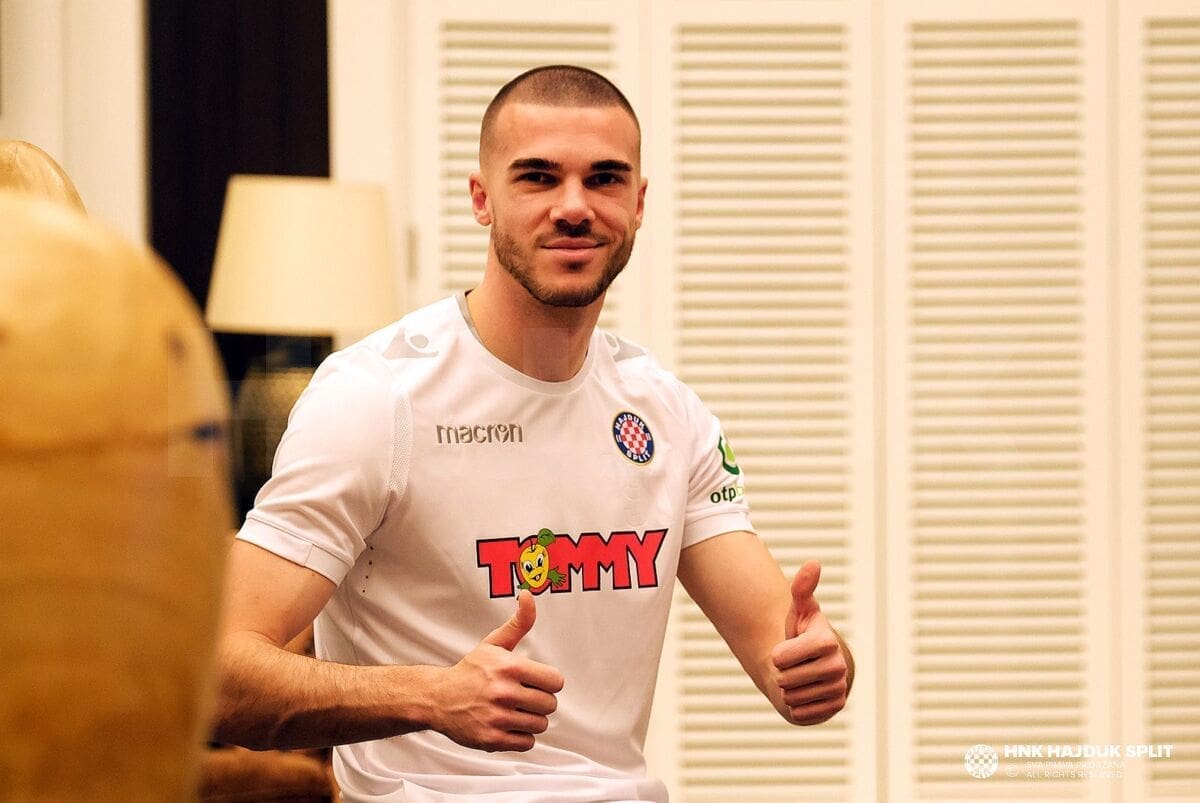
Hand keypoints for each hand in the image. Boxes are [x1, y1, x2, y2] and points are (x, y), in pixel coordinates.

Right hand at [431, 591, 564, 751]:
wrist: (438, 698)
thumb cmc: (470, 671)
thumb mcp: (494, 643)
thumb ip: (519, 622)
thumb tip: (528, 595)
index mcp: (509, 667)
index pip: (556, 681)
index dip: (548, 681)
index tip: (536, 681)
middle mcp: (504, 693)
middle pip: (550, 704)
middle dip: (540, 701)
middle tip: (523, 696)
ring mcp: (497, 718)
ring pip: (540, 725)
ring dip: (531, 719)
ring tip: (514, 710)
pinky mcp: (492, 740)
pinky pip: (527, 743)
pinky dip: (520, 737)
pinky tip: (507, 725)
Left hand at [771, 560, 849, 724]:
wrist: (811, 665)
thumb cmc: (800, 634)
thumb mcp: (797, 611)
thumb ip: (801, 589)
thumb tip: (813, 563)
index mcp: (827, 641)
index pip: (781, 657)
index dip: (777, 654)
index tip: (786, 648)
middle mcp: (838, 666)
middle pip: (784, 679)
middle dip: (781, 673)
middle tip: (793, 665)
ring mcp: (839, 689)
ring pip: (790, 698)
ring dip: (787, 690)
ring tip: (798, 677)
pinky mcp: (835, 708)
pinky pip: (799, 714)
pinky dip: (795, 706)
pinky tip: (804, 694)